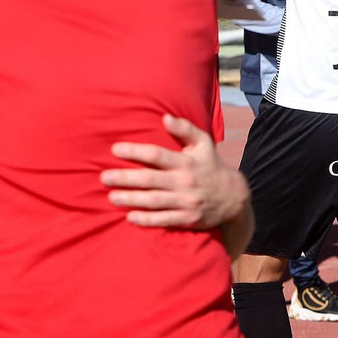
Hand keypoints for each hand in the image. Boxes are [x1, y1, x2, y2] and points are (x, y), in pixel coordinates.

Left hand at [103, 115, 250, 232]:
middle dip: (126, 178)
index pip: (157, 155)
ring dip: (132, 199)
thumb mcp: (204, 144)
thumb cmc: (211, 166)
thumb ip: (185, 129)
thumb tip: (165, 117)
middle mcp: (185, 181)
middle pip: (150, 179)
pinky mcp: (187, 219)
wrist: (234, 198)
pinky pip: (164, 220)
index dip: (135, 152)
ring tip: (112, 197)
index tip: (115, 149)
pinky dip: (147, 220)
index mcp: (186, 162)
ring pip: (154, 201)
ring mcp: (186, 202)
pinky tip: (131, 217)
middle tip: (104, 177)